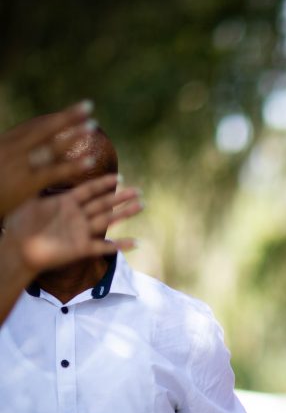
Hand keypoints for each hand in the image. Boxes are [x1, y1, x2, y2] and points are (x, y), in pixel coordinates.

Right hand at [0, 102, 97, 215]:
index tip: (72, 110)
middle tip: (88, 105)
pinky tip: (90, 161)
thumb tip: (25, 146)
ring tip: (93, 125)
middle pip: (44, 129)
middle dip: (67, 117)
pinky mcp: (27, 183)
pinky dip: (72, 166)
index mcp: (4, 143)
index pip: (32, 126)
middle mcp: (12, 149)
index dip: (54, 118)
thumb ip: (11, 152)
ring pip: (51, 147)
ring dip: (73, 135)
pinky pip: (54, 173)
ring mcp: (19, 165)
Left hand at [3, 173, 140, 274]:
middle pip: (103, 204)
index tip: (119, 177)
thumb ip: (40, 184)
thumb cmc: (19, 225)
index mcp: (66, 203)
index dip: (103, 184)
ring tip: (141, 205)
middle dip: (121, 197)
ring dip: (125, 213)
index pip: (89, 190)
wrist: (17, 250)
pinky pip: (104, 247)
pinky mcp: (81, 249)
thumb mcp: (29, 200)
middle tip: (138, 190)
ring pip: (107, 220)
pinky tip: (137, 242)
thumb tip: (42, 162)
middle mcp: (77, 216)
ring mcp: (81, 232)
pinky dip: (120, 245)